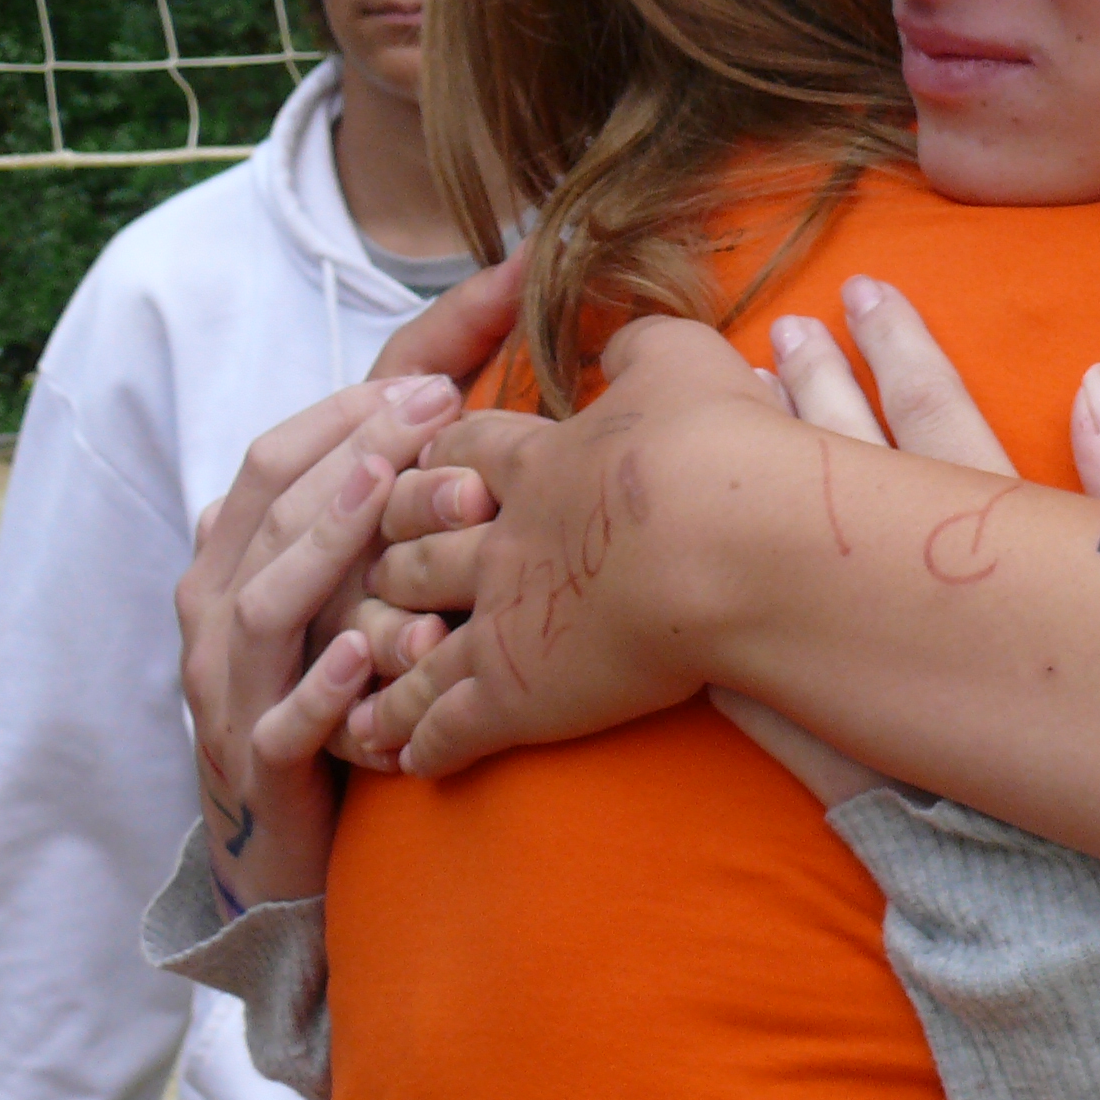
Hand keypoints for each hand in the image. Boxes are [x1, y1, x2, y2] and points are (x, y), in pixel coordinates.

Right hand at [177, 373, 466, 908]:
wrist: (279, 838)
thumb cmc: (324, 686)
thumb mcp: (343, 585)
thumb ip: (373, 504)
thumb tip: (446, 392)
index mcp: (232, 558)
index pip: (274, 460)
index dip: (347, 414)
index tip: (434, 380)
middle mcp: (216, 612)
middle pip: (270, 515)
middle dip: (354, 453)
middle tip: (438, 407)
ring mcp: (229, 689)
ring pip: (264, 604)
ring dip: (329, 542)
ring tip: (391, 489)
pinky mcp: (259, 766)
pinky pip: (283, 722)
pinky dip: (320, 685)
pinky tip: (363, 648)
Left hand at [344, 316, 786, 777]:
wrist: (735, 542)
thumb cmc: (718, 446)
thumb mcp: (684, 362)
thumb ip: (642, 346)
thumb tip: (627, 339)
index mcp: (536, 461)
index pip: (459, 454)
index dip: (436, 462)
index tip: (421, 469)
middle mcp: (501, 540)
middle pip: (415, 548)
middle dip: (392, 562)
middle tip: (382, 577)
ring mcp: (502, 621)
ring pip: (415, 644)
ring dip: (390, 665)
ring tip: (364, 685)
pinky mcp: (518, 695)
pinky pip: (449, 727)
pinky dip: (421, 743)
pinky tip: (406, 760)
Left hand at [706, 278, 1099, 804]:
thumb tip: (1094, 380)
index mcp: (1001, 537)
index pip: (937, 416)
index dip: (897, 349)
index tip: (858, 291)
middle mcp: (921, 590)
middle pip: (851, 463)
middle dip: (809, 387)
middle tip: (773, 330)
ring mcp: (867, 668)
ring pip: (787, 550)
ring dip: (751, 477)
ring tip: (723, 421)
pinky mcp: (836, 747)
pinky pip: (755, 675)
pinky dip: (714, 622)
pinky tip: (671, 576)